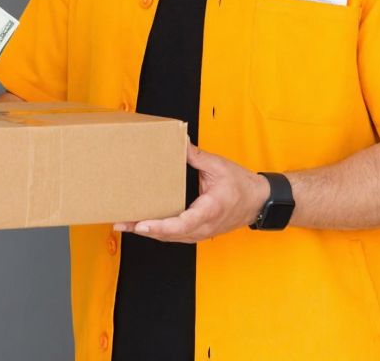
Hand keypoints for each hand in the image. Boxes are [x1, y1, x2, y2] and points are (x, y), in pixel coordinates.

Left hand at [113, 142, 270, 243]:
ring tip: (125, 224)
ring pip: (170, 238)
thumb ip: (196, 155)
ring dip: (148, 233)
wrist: (258, 202)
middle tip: (120, 223)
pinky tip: (143, 225)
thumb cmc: (242, 186)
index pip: (182, 223)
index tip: (142, 225)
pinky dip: (158, 232)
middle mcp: (204, 226)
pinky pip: (175, 236)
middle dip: (144, 230)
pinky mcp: (198, 233)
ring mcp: (201, 233)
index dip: (160, 226)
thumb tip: (178, 140)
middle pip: (170, 235)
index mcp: (209, 210)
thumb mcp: (218, 166)